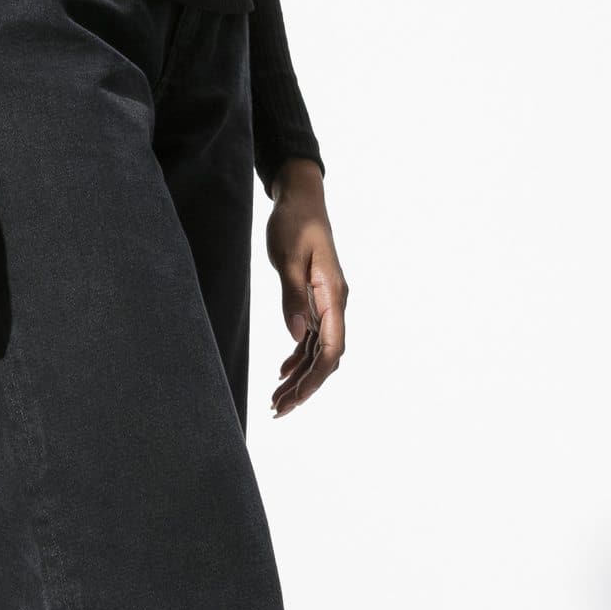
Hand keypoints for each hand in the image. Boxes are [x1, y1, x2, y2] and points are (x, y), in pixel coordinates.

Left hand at [266, 159, 347, 415]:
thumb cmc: (295, 223)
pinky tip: (281, 373)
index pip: (331, 349)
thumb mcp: (289, 258)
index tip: (292, 400)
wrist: (300, 199)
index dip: (313, 379)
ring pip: (316, 350)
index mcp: (333, 296)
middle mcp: (334, 303)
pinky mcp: (314, 299)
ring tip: (276, 400)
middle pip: (326, 356)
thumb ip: (293, 297)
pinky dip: (297, 357)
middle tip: (278, 410)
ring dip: (298, 377)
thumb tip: (297, 336)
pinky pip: (310, 337)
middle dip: (304, 386)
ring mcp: (325, 303)